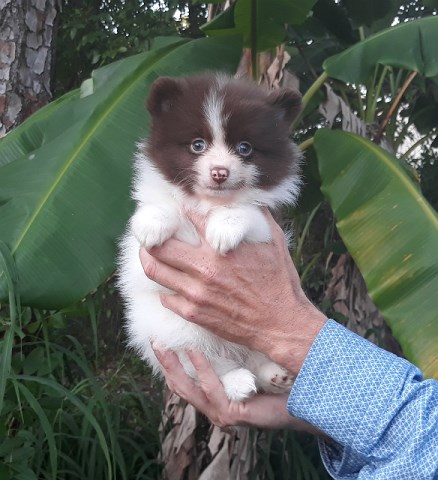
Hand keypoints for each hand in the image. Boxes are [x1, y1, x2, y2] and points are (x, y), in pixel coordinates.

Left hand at [141, 210, 326, 375]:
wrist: (280, 324)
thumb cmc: (280, 282)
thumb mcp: (275, 242)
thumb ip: (259, 217)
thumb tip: (249, 200)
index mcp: (222, 247)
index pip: (189, 219)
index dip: (180, 211)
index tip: (176, 209)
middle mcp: (205, 268)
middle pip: (160, 247)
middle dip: (151, 236)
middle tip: (150, 233)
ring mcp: (196, 293)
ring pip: (156, 271)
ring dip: (149, 259)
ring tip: (149, 254)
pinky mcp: (194, 313)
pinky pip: (166, 298)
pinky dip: (165, 288)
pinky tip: (169, 284)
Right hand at [153, 344, 321, 433]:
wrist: (310, 395)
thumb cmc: (280, 373)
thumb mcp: (251, 355)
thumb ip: (234, 342)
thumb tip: (222, 311)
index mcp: (218, 391)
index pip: (187, 376)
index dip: (170, 358)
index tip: (159, 335)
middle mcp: (215, 403)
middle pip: (179, 384)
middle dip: (164, 362)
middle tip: (153, 339)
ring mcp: (221, 411)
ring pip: (188, 389)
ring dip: (174, 366)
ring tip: (163, 344)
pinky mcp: (232, 413)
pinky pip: (211, 390)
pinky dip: (201, 370)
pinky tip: (194, 352)